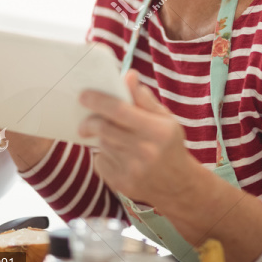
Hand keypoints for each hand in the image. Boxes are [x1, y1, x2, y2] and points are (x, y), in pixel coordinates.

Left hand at [78, 70, 198, 206]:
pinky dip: (103, 155)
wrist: (178, 185)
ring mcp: (132, 170)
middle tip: (86, 119)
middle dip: (90, 121)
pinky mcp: (121, 184)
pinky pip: (100, 162)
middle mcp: (145, 151)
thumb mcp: (165, 119)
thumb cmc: (169, 145)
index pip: (120, 110)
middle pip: (104, 128)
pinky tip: (117, 156)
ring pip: (102, 145)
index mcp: (157, 130)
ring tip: (112, 139)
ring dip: (101, 138)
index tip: (84, 95)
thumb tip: (128, 75)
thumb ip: (144, 98)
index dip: (98, 101)